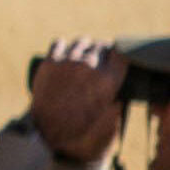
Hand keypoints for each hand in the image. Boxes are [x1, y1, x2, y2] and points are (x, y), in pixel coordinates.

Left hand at [28, 41, 131, 163]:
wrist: (48, 128)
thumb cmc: (79, 126)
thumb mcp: (106, 118)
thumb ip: (117, 104)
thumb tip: (121, 95)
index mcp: (108, 80)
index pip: (121, 53)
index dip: (119, 54)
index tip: (115, 57)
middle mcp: (90, 66)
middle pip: (101, 45)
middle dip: (102, 50)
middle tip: (99, 57)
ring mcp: (69, 61)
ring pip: (83, 41)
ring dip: (85, 46)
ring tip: (83, 53)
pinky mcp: (51, 60)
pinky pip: (60, 42)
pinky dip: (63, 46)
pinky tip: (65, 51)